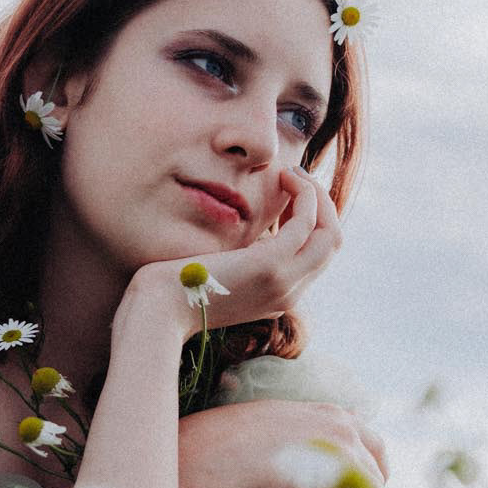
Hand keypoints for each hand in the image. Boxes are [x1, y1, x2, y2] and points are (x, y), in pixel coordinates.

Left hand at [127, 166, 342, 340]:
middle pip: (330, 244)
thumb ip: (236, 261)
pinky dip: (304, 196)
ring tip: (292, 173)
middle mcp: (288, 294)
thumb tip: (241, 238)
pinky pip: (307, 224)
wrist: (157, 314)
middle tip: (295, 177)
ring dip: (316, 196)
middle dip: (321, 204)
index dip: (311, 219)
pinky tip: (282, 178)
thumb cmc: (174, 291)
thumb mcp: (216, 276)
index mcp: (277, 297)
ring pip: (329, 234)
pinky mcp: (270, 266)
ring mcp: (283, 283)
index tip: (289, 193)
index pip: (315, 256)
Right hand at [178, 398, 388, 487]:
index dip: (372, 469)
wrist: (217, 452)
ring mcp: (343, 456)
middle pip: (377, 471)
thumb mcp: (274, 422)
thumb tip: (298, 449)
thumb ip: (299, 432)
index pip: (371, 441)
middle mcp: (344, 429)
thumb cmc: (231, 440)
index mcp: (330, 414)